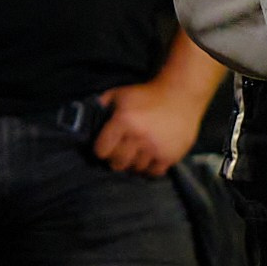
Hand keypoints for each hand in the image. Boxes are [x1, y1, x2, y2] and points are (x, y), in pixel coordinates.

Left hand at [93, 79, 207, 176]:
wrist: (182, 93)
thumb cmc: (148, 94)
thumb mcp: (121, 94)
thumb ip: (102, 105)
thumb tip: (84, 117)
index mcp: (123, 121)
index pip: (101, 151)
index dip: (102, 149)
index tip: (106, 146)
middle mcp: (138, 136)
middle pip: (117, 163)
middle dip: (117, 158)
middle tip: (121, 151)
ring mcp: (156, 147)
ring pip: (136, 168)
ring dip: (134, 163)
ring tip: (137, 154)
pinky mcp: (171, 155)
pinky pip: (154, 172)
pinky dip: (150, 168)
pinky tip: (150, 158)